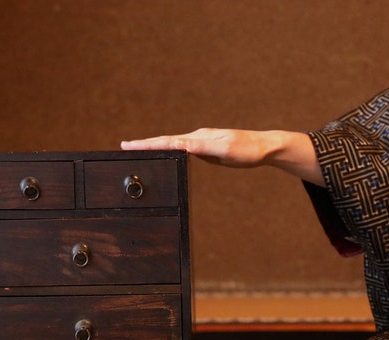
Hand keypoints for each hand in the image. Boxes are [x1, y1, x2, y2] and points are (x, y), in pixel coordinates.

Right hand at [121, 128, 324, 185]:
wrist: (264, 148)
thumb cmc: (247, 150)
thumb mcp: (225, 150)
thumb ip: (203, 149)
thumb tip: (181, 146)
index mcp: (199, 139)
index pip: (168, 141)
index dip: (147, 144)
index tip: (128, 144)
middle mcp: (197, 138)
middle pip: (166, 141)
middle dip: (145, 144)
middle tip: (124, 145)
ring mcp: (202, 143)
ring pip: (173, 144)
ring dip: (154, 146)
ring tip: (137, 148)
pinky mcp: (207, 149)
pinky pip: (183, 149)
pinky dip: (169, 149)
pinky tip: (166, 153)